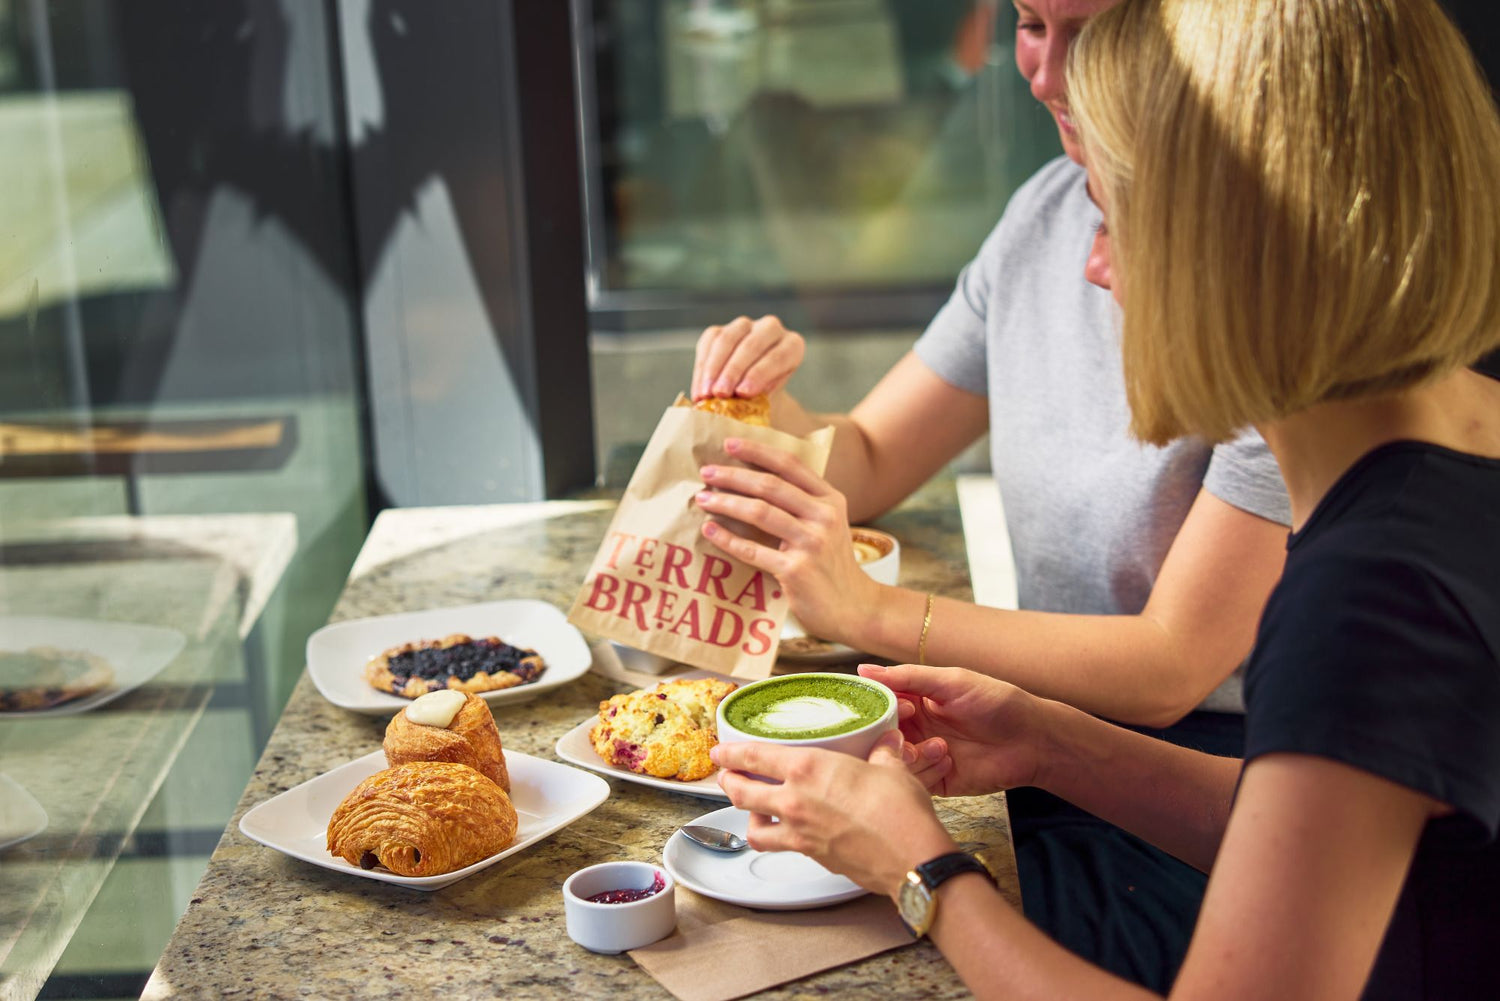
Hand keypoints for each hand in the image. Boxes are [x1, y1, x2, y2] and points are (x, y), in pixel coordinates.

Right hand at [692, 315, 804, 400]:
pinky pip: (709, 342)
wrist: (752, 388)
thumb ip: (758, 401)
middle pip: (751, 346)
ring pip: (726, 340)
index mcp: (792, 345)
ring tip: (706, 393)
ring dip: (713, 369)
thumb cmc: (764, 397)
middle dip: (733, 371)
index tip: (743, 393)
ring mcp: (745, 325)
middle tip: (720, 394)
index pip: (777, 357)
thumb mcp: (770, 400)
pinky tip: (699, 389)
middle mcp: (771, 328)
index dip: (759, 374)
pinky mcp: (720, 329)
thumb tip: (736, 407)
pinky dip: (702, 368)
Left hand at [696, 437, 878, 643]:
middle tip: (706, 473)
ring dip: (726, 502)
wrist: (854, 607)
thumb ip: (802, 503)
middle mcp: (824, 516)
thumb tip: (754, 481)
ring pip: (760, 512)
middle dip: (733, 476)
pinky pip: (753, 550)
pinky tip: (710, 530)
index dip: (758, 451)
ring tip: (703, 499)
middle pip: (770, 486)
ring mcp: (811, 543)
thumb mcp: (828, 525)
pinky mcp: (796, 570)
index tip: (729, 444)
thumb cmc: (831, 565)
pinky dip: (727, 539)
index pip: (790, 464)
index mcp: (831, 499)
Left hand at [711, 731, 958, 895]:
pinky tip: (784, 832)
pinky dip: (774, 839)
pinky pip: (779, 847)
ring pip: (752, 827)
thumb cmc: (899, 811)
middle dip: (727, 783)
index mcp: (807, 768)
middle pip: (740, 793)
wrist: (910, 857)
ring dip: (745, 816)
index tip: (720, 751)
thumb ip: (882, 751)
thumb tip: (888, 740)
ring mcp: (799, 833)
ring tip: (749, 808)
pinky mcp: (811, 856)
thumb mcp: (891, 768)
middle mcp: (794, 801)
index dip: (731, 753)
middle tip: (726, 776)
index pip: (754, 756)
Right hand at [858, 663, 1047, 797]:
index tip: (901, 707)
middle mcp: (915, 729)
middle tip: (909, 731)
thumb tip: (863, 670)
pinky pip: (914, 781)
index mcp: (915, 701)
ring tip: (940, 746)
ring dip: (911, 754)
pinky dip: (925, 771)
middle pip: (881, 735)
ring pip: (894, 760)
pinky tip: (949, 759)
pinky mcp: (936, 781)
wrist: (1033, 739)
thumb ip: (907, 677)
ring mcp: (924, 756)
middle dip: (891, 735)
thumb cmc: (996, 702)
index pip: (880, 705)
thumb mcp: (951, 681)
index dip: (882, 707)